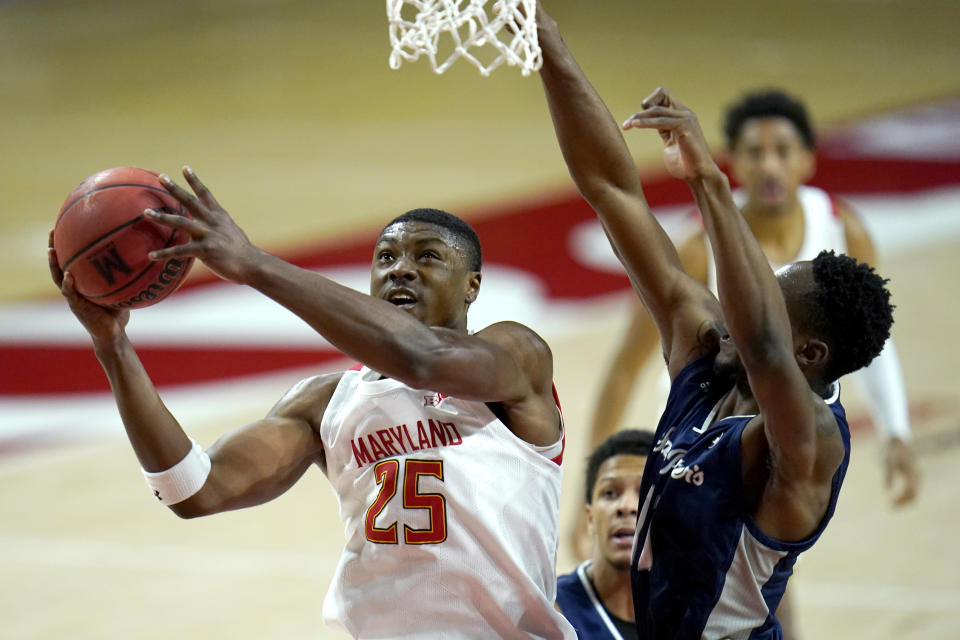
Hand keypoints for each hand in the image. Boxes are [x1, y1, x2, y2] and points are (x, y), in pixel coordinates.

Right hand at [48, 229, 129, 343]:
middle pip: (59, 264)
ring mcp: (73, 297)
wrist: (113, 333)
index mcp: (82, 281)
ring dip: (53, 264)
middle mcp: (74, 286)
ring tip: (51, 250)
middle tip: (51, 231)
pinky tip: (68, 275)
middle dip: (54, 247)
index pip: (72, 259)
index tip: (65, 225)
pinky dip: (68, 284)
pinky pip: (70, 294)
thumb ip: (125, 274)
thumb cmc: (118, 310)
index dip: (67, 244)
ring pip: (58, 277)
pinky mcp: (77, 307)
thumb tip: (143, 254)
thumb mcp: (122, 288)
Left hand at [147, 167, 261, 283]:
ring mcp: (208, 235)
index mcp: (219, 216)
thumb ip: (220, 225)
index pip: (205, 194)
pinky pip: (180, 251)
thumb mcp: (232, 232)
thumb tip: (217, 223)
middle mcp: (212, 221)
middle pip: (190, 201)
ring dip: (162, 217)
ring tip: (146, 212)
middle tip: (161, 177)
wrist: (252, 264)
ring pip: (181, 222)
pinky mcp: (205, 250)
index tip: (185, 168)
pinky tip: (151, 255)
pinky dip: (164, 253)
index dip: (195, 180)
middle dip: (175, 188)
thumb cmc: (241, 251)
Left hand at [622, 87, 720, 181]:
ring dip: (639, 117)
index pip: (663, 94)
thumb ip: (663, 130)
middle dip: (640, 112)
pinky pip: (661, 121)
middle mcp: (685, 113)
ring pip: (657, 110)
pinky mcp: (685, 127)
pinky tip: (635, 126)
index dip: (649, 103)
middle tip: (626, 125)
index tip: (639, 120)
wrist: (698, 175)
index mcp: (682, 115)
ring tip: (627, 125)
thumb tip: (647, 124)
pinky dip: (646, 123)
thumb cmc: (684, 164)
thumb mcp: (670, 142)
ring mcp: (687, 119)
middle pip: (659, 98)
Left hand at [884, 437, 919, 506]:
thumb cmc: (889, 449)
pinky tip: (896, 496)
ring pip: (914, 492)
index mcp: (912, 473)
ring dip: (905, 499)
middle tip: (891, 507)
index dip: (901, 501)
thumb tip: (887, 490)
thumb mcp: (886, 461)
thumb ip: (888, 475)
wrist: (895, 438)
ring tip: (892, 503)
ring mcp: (916, 473)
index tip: (890, 505)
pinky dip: (906, 494)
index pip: (911, 492)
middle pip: (914, 494)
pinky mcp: (913, 472)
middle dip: (903, 502)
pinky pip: (912, 487)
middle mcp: (917, 474)